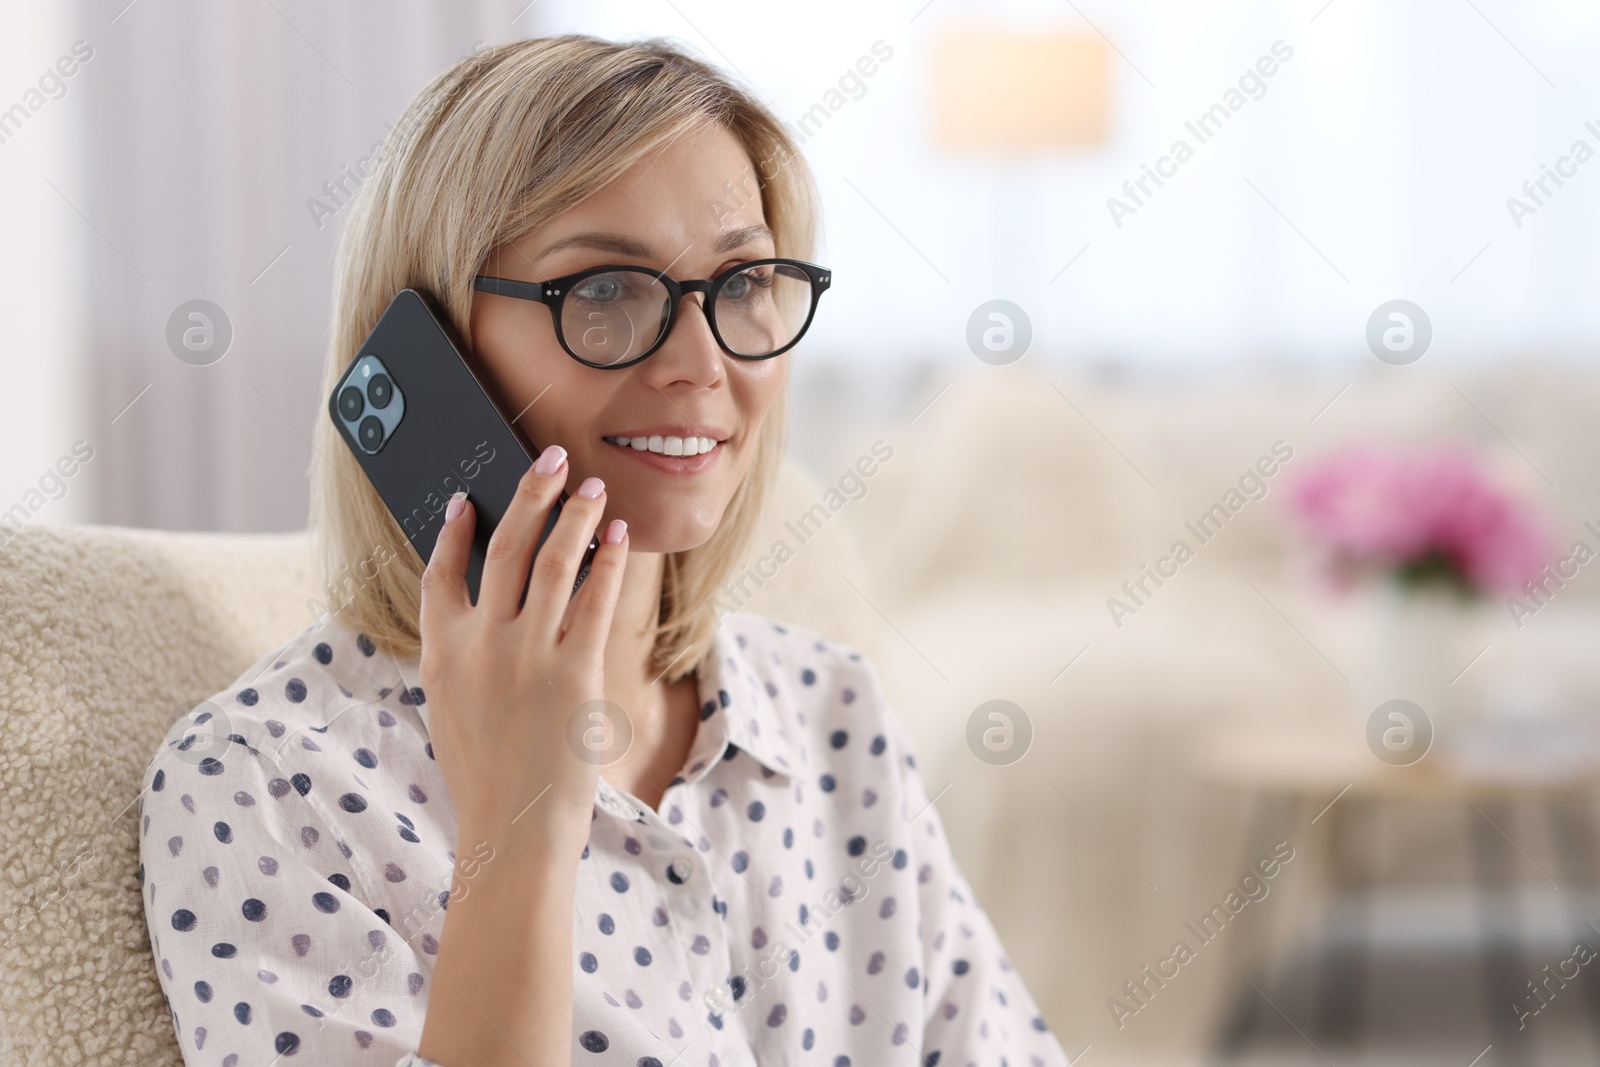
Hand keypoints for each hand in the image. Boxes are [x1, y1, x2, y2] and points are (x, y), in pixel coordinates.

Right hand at [417, 445, 628, 855]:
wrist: (515, 830)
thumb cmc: (489, 779)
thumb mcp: (454, 713)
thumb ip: (463, 660)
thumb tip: (485, 613)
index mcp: (442, 655)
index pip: (439, 575)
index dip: (450, 532)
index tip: (465, 500)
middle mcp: (480, 645)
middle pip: (504, 548)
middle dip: (528, 494)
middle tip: (550, 459)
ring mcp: (527, 655)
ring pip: (552, 562)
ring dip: (574, 516)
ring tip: (592, 487)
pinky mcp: (574, 670)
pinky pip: (594, 599)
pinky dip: (607, 561)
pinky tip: (617, 538)